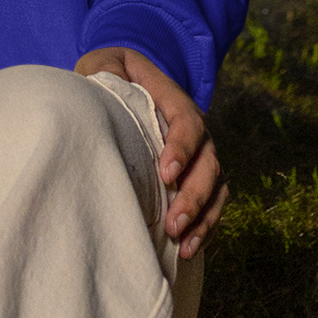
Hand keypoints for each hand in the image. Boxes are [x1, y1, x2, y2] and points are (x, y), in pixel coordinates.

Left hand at [75, 46, 226, 257]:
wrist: (125, 81)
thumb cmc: (111, 77)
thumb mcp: (105, 67)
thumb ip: (106, 72)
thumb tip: (102, 84)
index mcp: (174, 101)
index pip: (187, 122)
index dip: (181, 148)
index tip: (165, 174)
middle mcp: (195, 130)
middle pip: (208, 163)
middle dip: (193, 196)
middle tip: (173, 222)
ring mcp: (199, 156)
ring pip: (215, 188)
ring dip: (202, 218)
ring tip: (182, 244)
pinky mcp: (196, 178)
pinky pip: (211, 204)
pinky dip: (204, 228)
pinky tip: (188, 250)